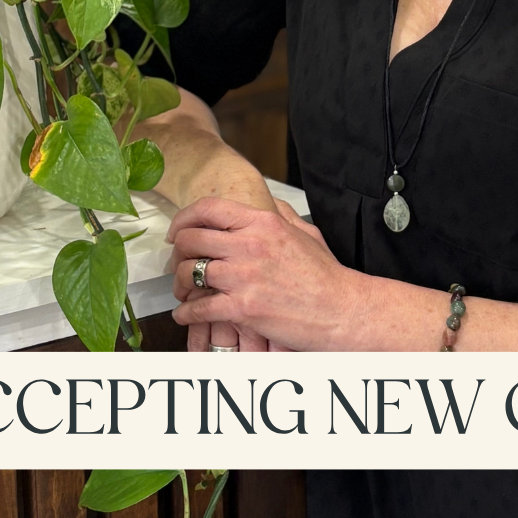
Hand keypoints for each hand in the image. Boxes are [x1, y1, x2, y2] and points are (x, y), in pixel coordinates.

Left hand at [168, 196, 358, 350]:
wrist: (340, 310)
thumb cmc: (325, 275)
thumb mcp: (304, 232)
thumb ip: (280, 213)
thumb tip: (264, 202)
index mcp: (263, 222)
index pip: (208, 208)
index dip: (184, 219)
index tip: (177, 232)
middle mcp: (249, 244)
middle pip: (192, 240)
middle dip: (178, 254)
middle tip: (179, 264)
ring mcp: (244, 276)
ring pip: (190, 273)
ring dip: (180, 285)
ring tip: (184, 292)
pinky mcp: (242, 308)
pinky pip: (199, 308)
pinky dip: (186, 314)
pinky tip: (186, 315)